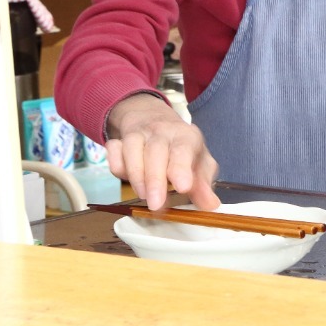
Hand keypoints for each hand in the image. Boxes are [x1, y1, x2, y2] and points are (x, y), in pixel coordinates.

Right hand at [105, 93, 219, 211]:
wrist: (155, 120)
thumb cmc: (182, 149)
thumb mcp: (199, 163)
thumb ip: (203, 184)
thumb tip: (211, 205)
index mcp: (185, 137)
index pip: (184, 150)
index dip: (182, 168)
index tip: (183, 188)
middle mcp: (162, 132)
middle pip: (156, 151)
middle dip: (155, 179)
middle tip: (156, 204)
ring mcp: (139, 134)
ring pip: (132, 149)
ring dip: (135, 175)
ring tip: (143, 196)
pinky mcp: (120, 139)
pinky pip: (113, 150)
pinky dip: (115, 163)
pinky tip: (123, 176)